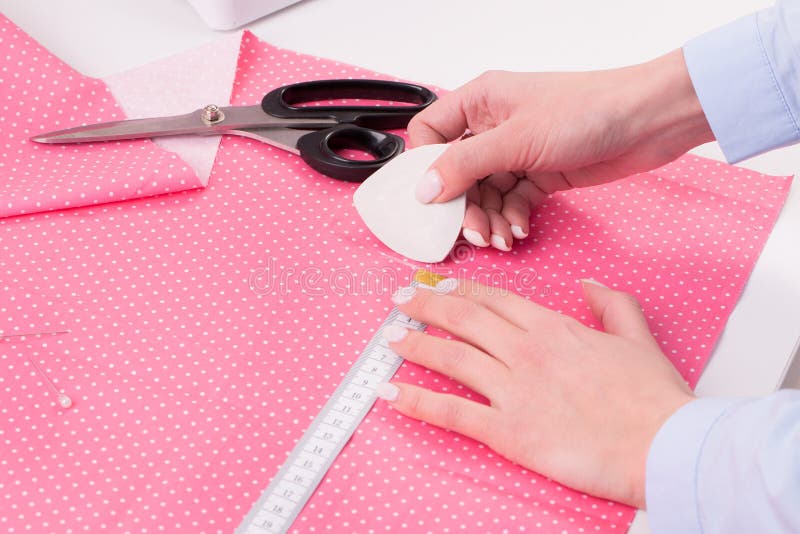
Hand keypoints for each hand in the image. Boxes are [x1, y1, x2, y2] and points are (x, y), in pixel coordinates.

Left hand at [376, 278, 694, 507]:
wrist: (665, 445)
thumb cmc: (653, 398)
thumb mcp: (638, 338)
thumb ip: (612, 305)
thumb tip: (589, 286)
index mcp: (553, 328)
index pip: (494, 300)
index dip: (460, 290)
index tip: (437, 285)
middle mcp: (525, 352)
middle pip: (463, 319)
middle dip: (426, 305)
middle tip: (400, 300)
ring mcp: (513, 390)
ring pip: (451, 357)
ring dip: (414, 345)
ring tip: (389, 339)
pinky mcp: (508, 432)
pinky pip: (453, 412)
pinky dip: (418, 401)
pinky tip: (392, 394)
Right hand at [408, 49, 713, 250]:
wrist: (649, 121)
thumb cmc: (587, 110)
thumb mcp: (515, 139)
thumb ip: (465, 165)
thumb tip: (423, 189)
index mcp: (480, 101)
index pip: (430, 133)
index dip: (425, 166)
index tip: (432, 199)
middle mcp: (494, 125)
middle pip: (457, 173)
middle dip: (463, 206)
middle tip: (473, 233)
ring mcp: (517, 151)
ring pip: (485, 193)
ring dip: (489, 219)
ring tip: (501, 239)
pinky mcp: (540, 173)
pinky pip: (512, 202)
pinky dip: (513, 218)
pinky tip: (520, 230)